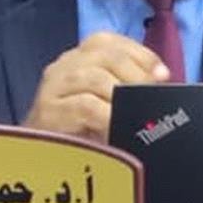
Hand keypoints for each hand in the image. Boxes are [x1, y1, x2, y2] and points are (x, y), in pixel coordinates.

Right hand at [23, 30, 169, 143]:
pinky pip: (86, 106)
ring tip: (137, 114)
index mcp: (77, 58)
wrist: (40, 160)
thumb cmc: (79, 133)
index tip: (162, 74)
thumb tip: (161, 83)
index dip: (139, 54)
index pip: (108, 42)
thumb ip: (126, 89)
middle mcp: (62, 66)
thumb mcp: (105, 104)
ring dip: (123, 95)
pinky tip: (117, 126)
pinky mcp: (47, 112)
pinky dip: (108, 115)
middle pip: (105, 56)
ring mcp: (52, 88)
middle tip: (152, 96)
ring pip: (95, 77)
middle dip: (136, 75)